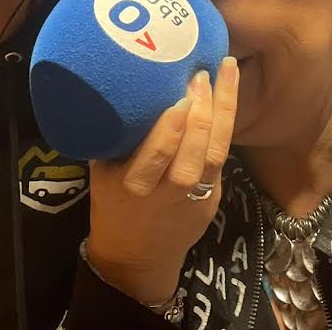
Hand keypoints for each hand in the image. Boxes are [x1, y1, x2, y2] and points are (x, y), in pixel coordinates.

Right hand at [85, 57, 239, 305]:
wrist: (138, 259)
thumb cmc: (113, 206)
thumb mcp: (102, 174)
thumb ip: (118, 138)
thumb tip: (125, 87)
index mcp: (133, 185)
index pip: (157, 153)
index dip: (172, 125)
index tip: (178, 94)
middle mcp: (168, 192)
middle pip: (194, 151)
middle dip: (202, 110)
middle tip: (202, 73)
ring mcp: (197, 197)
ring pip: (216, 152)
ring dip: (224, 110)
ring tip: (226, 72)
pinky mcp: (215, 198)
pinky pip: (222, 156)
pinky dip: (227, 126)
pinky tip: (228, 98)